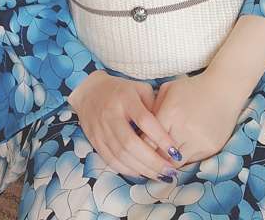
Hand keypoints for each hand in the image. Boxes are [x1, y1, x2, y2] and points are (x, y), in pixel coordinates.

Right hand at [67, 70, 183, 179]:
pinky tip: (140, 173)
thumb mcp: (139, 88)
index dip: (160, 137)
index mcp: (125, 98)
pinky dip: (127, 169)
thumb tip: (168, 128)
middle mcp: (111, 114)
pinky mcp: (95, 141)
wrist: (89, 92)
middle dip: (152, 161)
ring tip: (159, 175)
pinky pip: (111, 160)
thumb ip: (153, 105)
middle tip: (169, 170)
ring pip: (121, 155)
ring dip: (142, 168)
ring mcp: (101, 129)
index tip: (174, 151)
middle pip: (131, 143)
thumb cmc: (121, 90)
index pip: (144, 120)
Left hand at [141, 70, 248, 164]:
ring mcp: (199, 140)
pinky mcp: (210, 148)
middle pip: (160, 155)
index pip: (147, 140)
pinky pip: (190, 161)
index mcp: (170, 113)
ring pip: (175, 163)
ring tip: (161, 157)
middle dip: (152, 157)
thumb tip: (139, 126)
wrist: (224, 89)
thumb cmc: (193, 88)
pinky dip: (182, 159)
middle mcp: (184, 129)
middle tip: (145, 158)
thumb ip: (153, 107)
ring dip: (167, 161)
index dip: (140, 147)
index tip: (135, 149)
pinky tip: (178, 152)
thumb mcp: (169, 90)